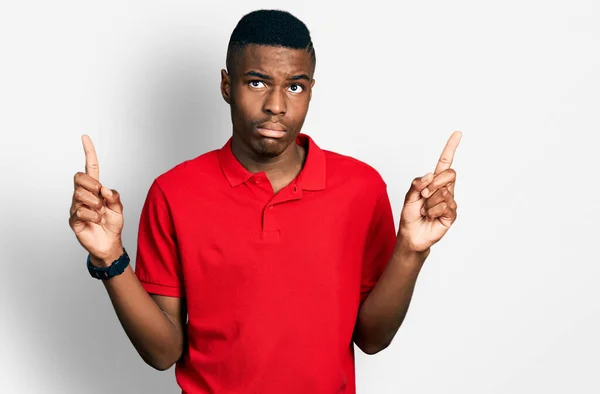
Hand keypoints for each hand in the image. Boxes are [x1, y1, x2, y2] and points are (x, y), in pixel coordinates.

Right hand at [68, 135, 123, 266]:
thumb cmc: (113, 225)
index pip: (90, 167)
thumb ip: (114, 197)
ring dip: (95, 204)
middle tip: (101, 198)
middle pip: (79, 177)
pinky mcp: (73, 219)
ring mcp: (76, 206)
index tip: (85, 137)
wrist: (109, 244)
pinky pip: (81, 210)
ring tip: (100, 213)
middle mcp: (83, 195)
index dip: (88, 152)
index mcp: (96, 189)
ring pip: (80, 194)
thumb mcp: (119, 208)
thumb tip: (104, 190)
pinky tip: (96, 220)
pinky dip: (94, 215)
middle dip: (91, 184)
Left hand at [397, 131, 461, 252]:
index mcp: (434, 181)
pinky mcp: (452, 214)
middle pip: (450, 173)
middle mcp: (445, 189)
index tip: (457, 133)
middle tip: (424, 195)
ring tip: (424, 210)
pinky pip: (444, 206)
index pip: (445, 162)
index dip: (450, 148)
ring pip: (443, 192)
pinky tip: (430, 216)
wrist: (411, 235)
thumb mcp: (408, 197)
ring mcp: (450, 201)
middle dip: (434, 183)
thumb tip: (430, 175)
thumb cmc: (410, 215)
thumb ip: (416, 184)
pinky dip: (432, 211)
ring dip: (428, 202)